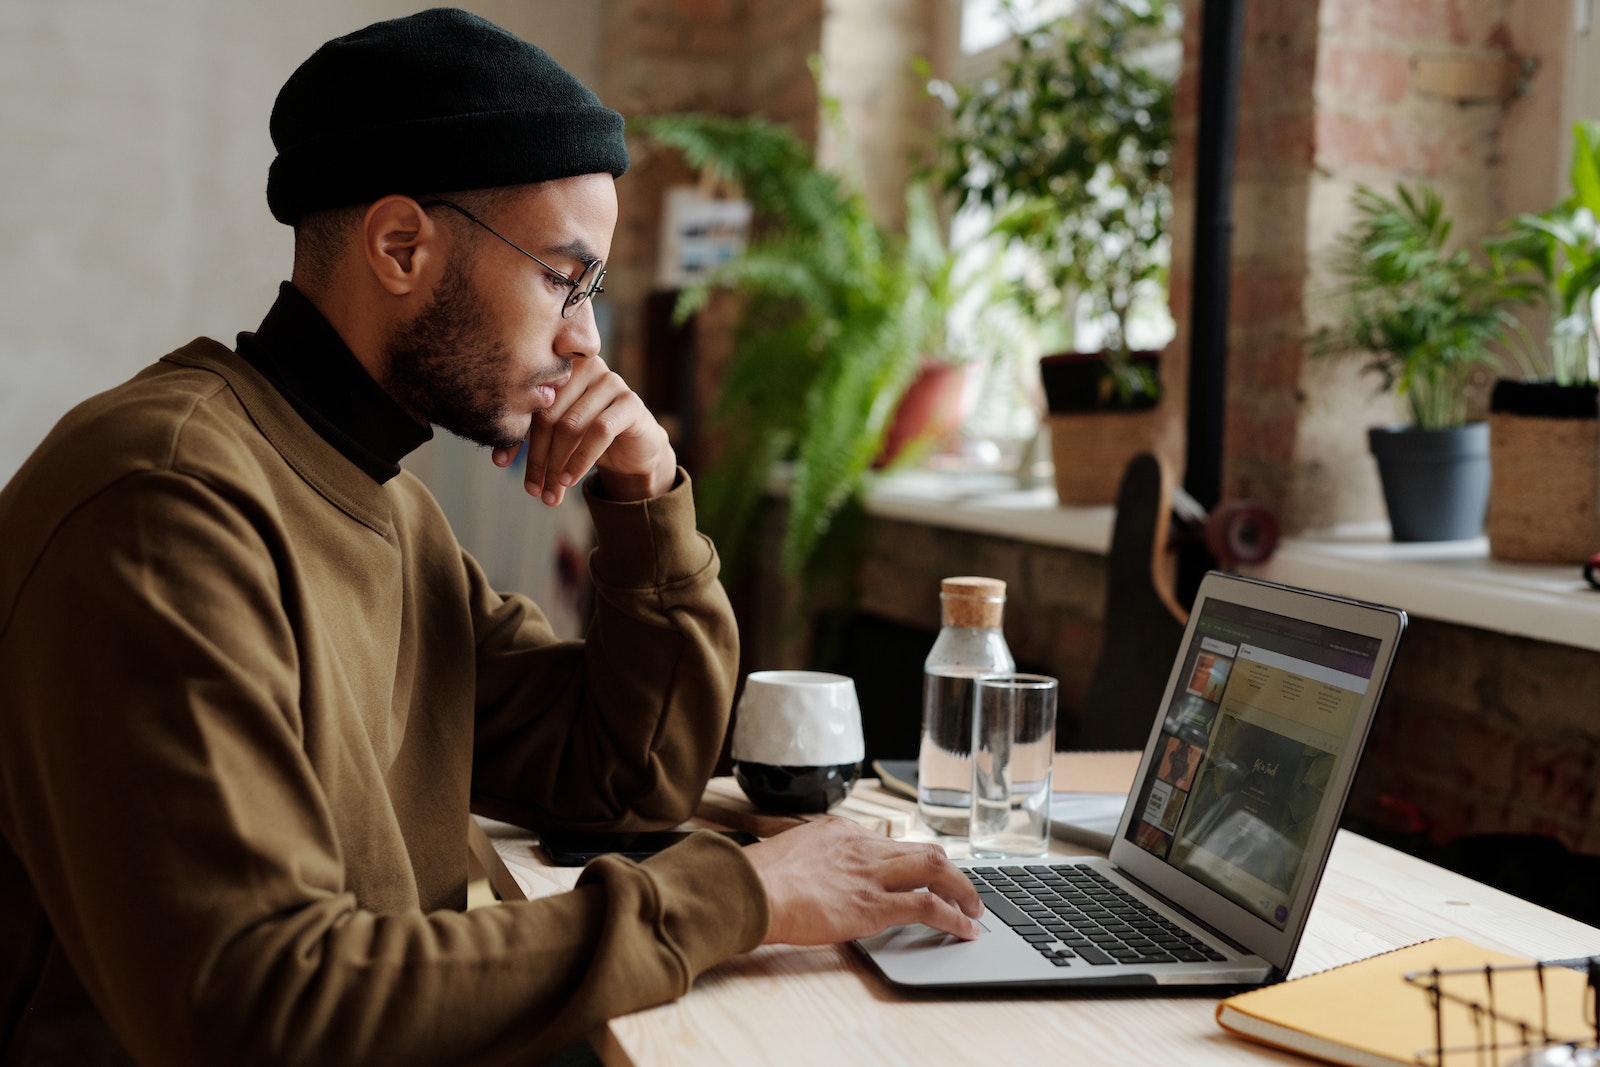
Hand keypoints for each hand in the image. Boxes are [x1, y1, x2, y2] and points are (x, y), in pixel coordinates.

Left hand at [490, 355, 676, 503]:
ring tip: (550, 493)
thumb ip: (530, 436)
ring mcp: (610, 381)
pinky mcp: (630, 402)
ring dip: (557, 464)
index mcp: (560, 367)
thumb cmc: (588, 438)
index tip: (500, 463)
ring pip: (571, 425)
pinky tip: (570, 480)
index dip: (513, 433)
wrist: (633, 449)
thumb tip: (498, 459)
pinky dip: (581, 460)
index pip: (529, 401)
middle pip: (548, 414)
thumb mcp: (555, 436)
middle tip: (532, 489)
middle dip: (537, 457)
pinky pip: (600, 431)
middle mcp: (584, 366)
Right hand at [742, 819, 983, 944]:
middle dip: (951, 871)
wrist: (749, 890)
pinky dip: (954, 918)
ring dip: (963, 891)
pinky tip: (965, 930)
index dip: (913, 863)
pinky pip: (928, 907)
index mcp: (840, 831)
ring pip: (937, 870)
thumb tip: (816, 878)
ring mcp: (870, 874)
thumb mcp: (790, 854)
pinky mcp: (873, 905)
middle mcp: (861, 846)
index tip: (922, 876)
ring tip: (975, 910)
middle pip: (924, 850)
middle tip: (964, 890)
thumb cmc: (757, 879)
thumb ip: (813, 861)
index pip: (890, 843)